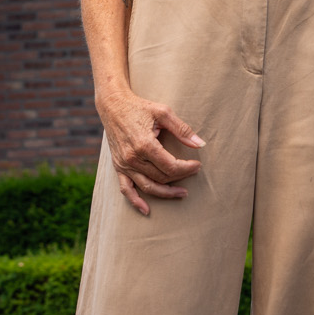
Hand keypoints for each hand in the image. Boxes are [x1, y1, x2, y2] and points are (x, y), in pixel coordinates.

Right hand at [96, 86, 203, 214]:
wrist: (113, 105)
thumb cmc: (139, 107)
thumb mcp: (163, 113)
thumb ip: (182, 130)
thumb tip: (200, 144)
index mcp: (144, 144)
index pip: (170, 166)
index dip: (186, 169)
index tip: (197, 165)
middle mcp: (133, 158)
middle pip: (161, 177)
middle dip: (180, 177)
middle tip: (193, 172)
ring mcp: (124, 164)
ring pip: (148, 186)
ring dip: (166, 193)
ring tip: (181, 193)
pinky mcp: (118, 167)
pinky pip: (126, 189)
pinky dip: (136, 201)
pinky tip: (147, 210)